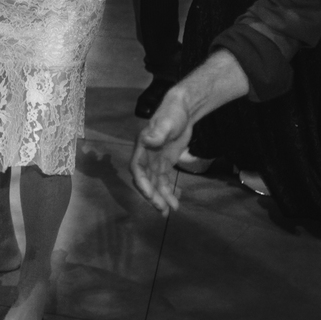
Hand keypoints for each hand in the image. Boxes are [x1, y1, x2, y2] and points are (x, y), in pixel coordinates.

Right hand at [130, 88, 193, 215]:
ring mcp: (155, 160)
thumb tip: (148, 140)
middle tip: (163, 210)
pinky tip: (176, 200)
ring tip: (171, 211)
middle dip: (153, 195)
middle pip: (146, 180)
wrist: (183, 108)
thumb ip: (157, 132)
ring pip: (155, 183)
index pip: (137, 169)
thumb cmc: (173, 113)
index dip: (142, 183)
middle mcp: (146, 156)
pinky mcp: (164, 162)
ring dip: (161, 197)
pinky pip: (164, 179)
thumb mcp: (167, 122)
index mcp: (142, 148)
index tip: (150, 195)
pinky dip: (169, 190)